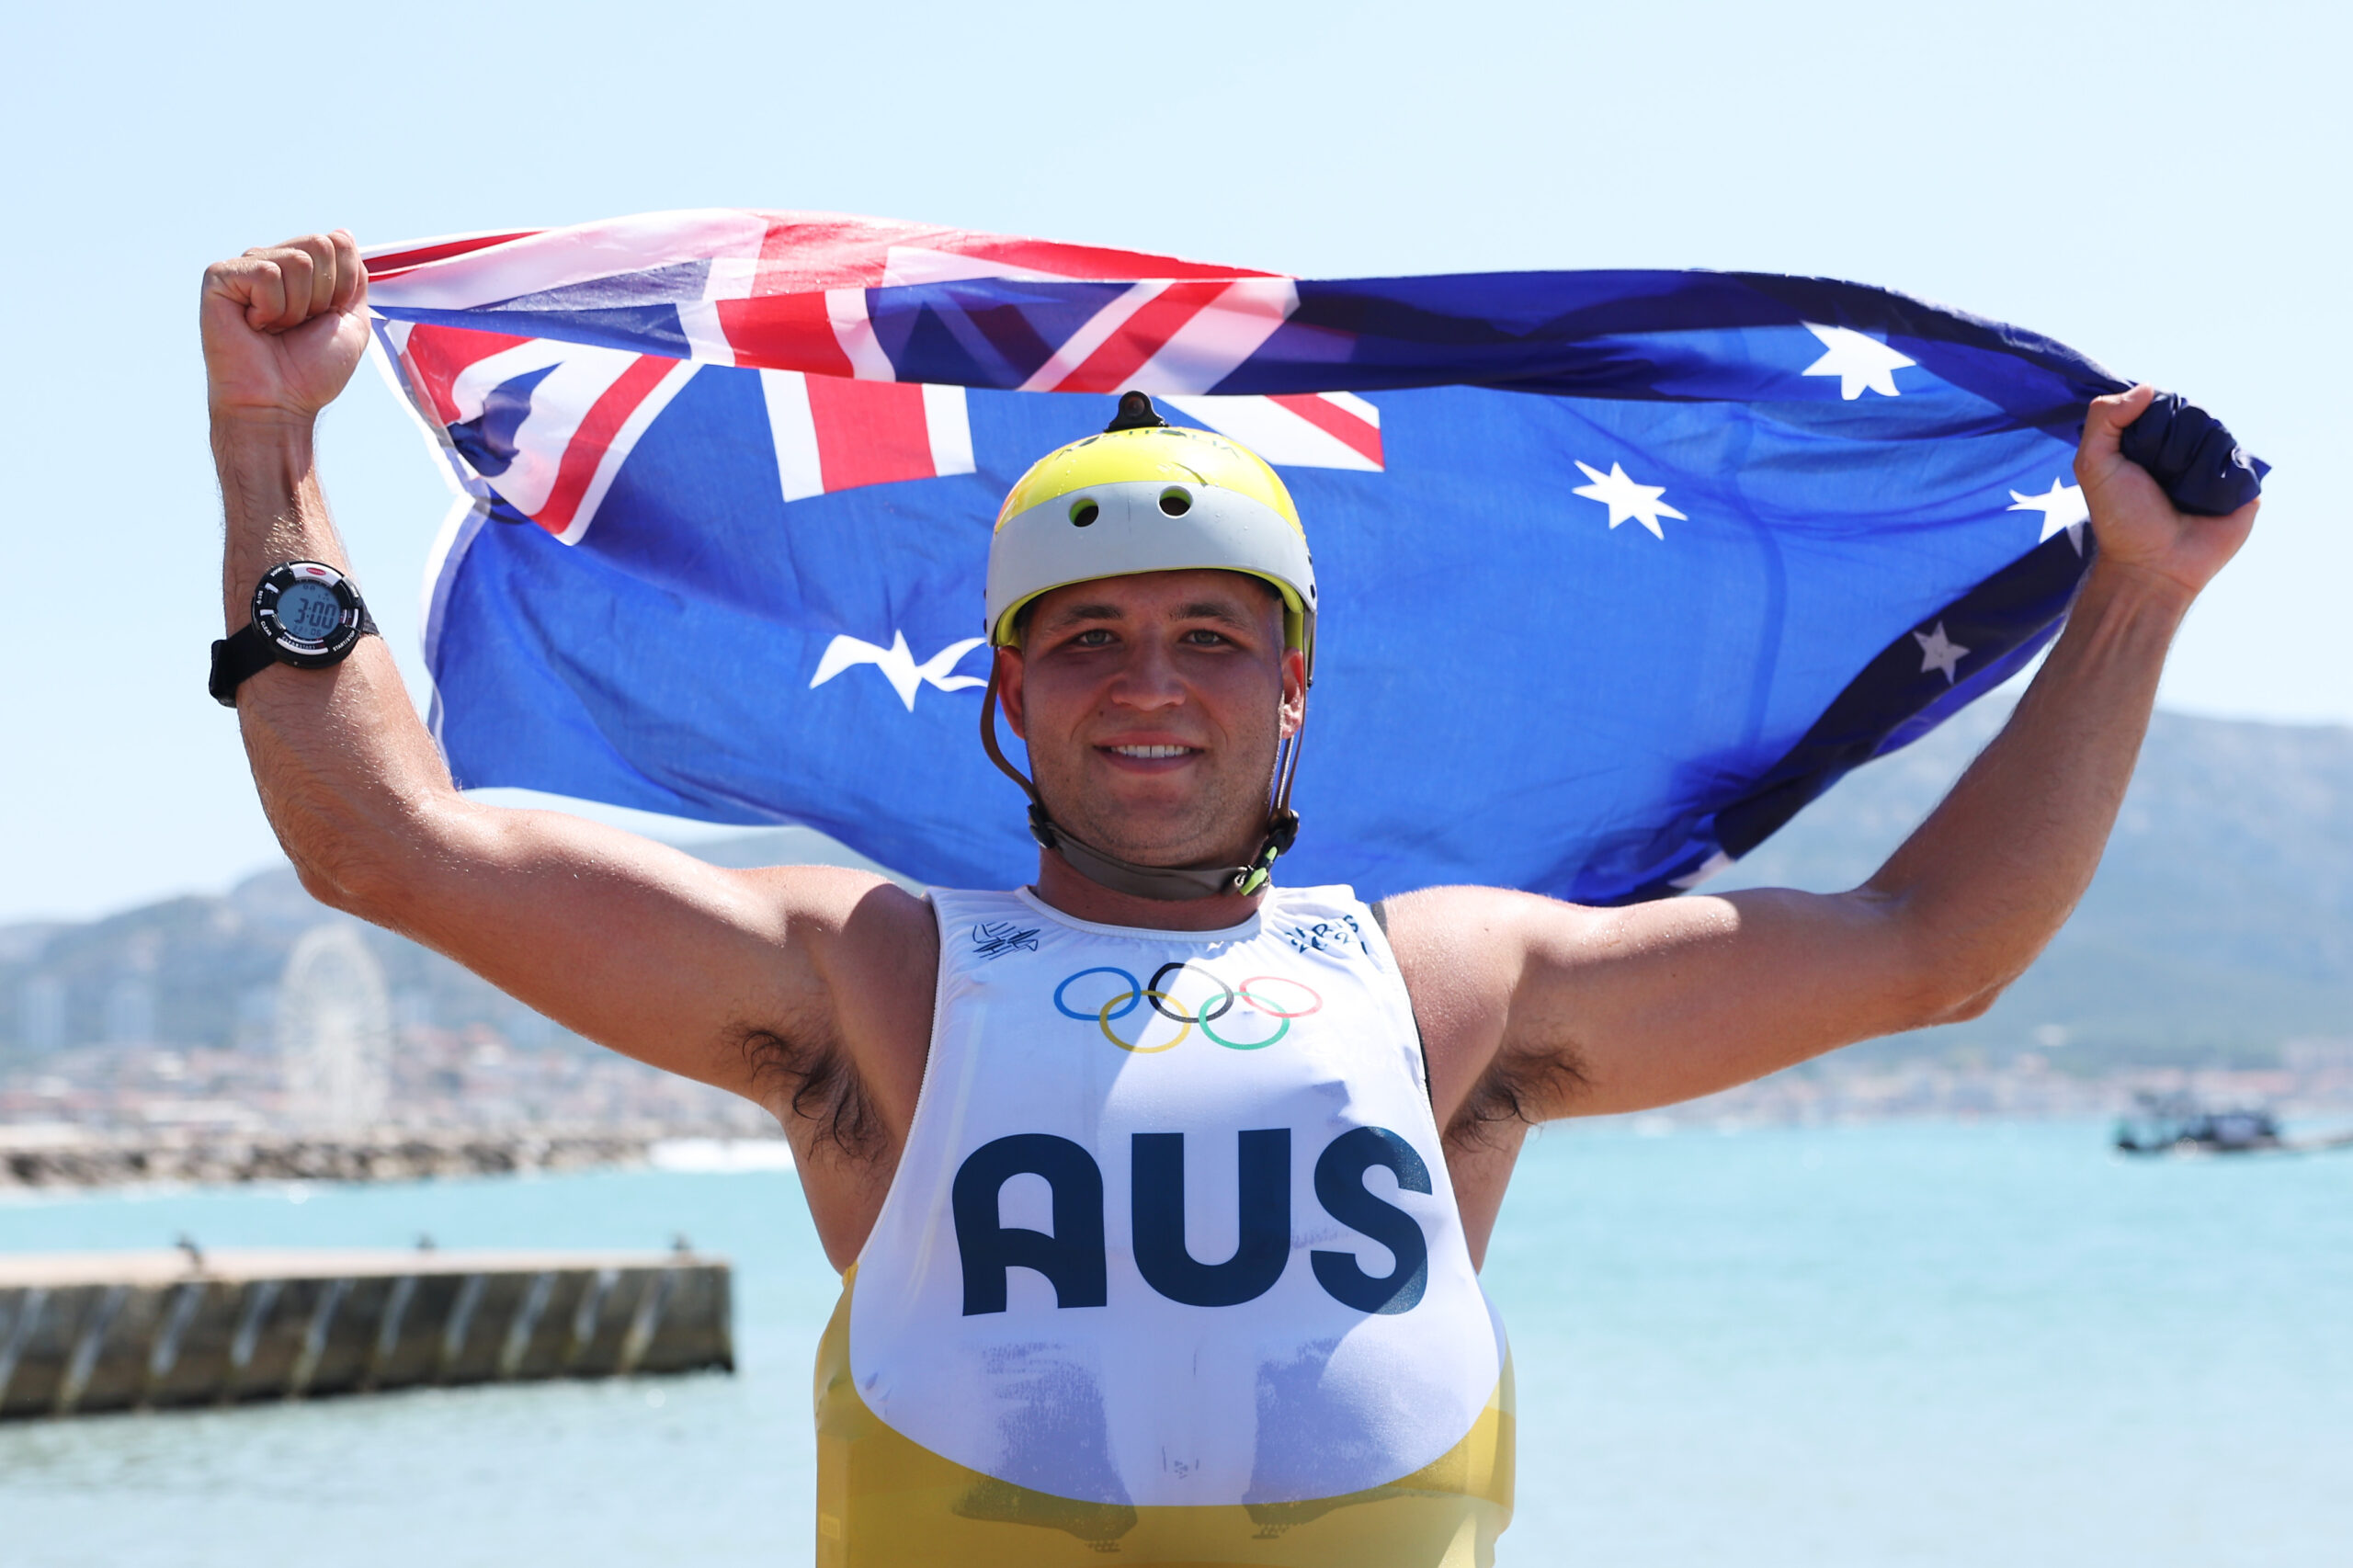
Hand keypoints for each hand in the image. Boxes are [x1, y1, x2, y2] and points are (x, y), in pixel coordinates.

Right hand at [201, 231, 371, 424]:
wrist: (281, 403)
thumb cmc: (312, 370)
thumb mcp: (351, 320)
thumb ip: (354, 278)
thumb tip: (342, 233)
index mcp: (301, 271)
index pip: (338, 242)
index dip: (343, 285)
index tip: (326, 317)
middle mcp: (272, 262)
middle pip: (320, 244)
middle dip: (323, 295)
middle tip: (299, 326)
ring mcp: (244, 268)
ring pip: (297, 261)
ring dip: (297, 307)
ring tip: (275, 329)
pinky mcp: (219, 277)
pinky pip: (265, 274)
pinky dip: (270, 308)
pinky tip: (254, 326)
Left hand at [2075, 384, 2257, 603]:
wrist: (2152, 566)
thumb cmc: (2120, 518)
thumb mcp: (2093, 464)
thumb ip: (2105, 418)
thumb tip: (2149, 387)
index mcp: (2152, 441)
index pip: (2164, 403)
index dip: (2153, 417)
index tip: (2139, 447)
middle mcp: (2184, 450)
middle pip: (2193, 414)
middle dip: (2173, 440)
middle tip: (2158, 475)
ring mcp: (2213, 465)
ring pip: (2217, 432)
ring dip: (2196, 457)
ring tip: (2180, 488)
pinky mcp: (2240, 484)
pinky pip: (2240, 459)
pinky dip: (2223, 471)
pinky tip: (2206, 494)